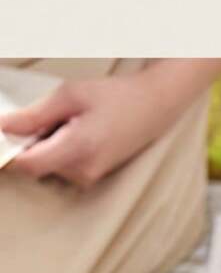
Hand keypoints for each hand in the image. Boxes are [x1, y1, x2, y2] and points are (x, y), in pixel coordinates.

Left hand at [0, 60, 220, 189]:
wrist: (154, 107)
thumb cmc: (115, 97)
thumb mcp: (70, 95)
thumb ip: (35, 114)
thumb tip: (4, 126)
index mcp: (77, 149)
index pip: (27, 165)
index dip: (9, 153)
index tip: (4, 136)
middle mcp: (82, 171)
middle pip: (35, 165)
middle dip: (30, 143)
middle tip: (47, 117)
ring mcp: (89, 177)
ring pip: (48, 166)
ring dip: (46, 145)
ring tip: (68, 121)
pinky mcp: (92, 176)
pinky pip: (62, 166)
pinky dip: (59, 149)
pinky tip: (76, 131)